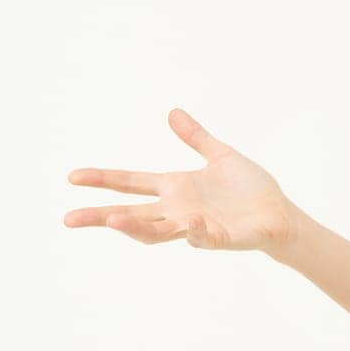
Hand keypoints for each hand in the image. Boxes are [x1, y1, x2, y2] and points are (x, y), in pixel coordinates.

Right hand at [64, 108, 299, 253]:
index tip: (73, 176)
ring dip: (137, 227)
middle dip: (102, 216)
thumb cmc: (250, 190)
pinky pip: (206, 238)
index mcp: (176, 189)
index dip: (103, 179)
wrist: (280, 215)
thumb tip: (172, 112)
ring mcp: (199, 227)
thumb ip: (196, 138)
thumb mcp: (220, 156)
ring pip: (159, 231)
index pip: (131, 183)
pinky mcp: (223, 238)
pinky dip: (198, 234)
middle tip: (69, 219)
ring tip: (113, 220)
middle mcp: (179, 210)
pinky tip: (191, 226)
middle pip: (133, 214)